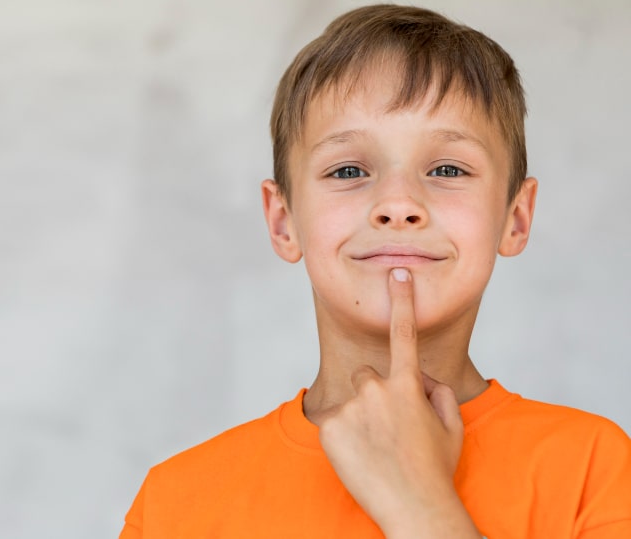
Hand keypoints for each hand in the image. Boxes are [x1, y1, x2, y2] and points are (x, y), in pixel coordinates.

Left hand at [316, 268, 479, 537]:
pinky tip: (361, 457)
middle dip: (376, 395)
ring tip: (378, 450)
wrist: (414, 508)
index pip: (404, 334)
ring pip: (352, 401)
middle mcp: (376, 389)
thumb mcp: (452, 427)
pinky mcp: (328, 426)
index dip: (402, 301)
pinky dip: (344, 436)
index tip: (398, 273)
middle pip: (369, 376)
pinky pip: (334, 421)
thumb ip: (438, 392)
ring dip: (360, 417)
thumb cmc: (435, 470)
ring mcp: (351, 407)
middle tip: (391, 430)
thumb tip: (420, 380)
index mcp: (408, 385)